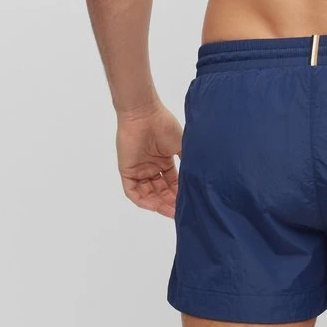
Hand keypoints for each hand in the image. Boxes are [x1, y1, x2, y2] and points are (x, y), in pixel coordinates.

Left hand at [115, 101, 182, 217]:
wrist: (144, 114)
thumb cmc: (164, 126)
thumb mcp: (181, 145)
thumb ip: (187, 161)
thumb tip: (199, 176)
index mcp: (163, 160)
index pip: (172, 183)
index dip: (179, 194)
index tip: (189, 202)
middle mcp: (151, 167)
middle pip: (160, 191)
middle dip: (170, 202)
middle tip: (181, 211)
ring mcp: (138, 170)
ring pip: (148, 193)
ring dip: (158, 204)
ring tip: (171, 211)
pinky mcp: (126, 171)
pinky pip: (133, 191)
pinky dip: (143, 200)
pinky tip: (155, 206)